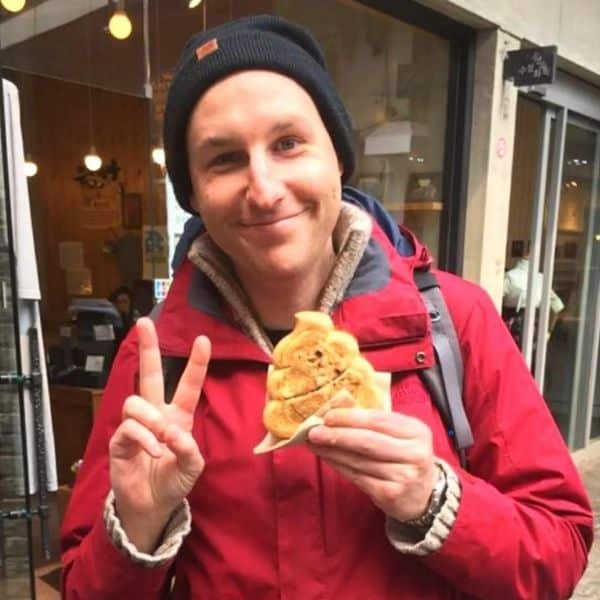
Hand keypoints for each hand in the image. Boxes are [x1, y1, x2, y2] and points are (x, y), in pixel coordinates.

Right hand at [109, 317, 210, 551]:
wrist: (152, 507)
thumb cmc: (174, 482)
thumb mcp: (193, 468)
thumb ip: (189, 450)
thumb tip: (172, 432)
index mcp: (178, 416)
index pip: (188, 385)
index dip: (196, 363)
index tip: (203, 340)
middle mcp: (156, 414)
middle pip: (150, 374)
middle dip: (148, 348)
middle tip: (144, 323)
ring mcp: (136, 426)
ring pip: (135, 402)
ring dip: (151, 419)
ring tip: (162, 438)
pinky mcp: (119, 441)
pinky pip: (128, 428)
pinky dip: (144, 438)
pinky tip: (154, 451)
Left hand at [307, 396, 438, 522]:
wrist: (425, 494)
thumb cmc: (405, 455)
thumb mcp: (400, 434)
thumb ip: (374, 420)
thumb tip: (337, 407)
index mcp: (417, 431)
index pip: (379, 420)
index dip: (351, 417)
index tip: (328, 415)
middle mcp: (414, 453)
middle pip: (368, 441)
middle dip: (338, 435)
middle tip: (314, 431)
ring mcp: (404, 476)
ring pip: (360, 461)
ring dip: (333, 451)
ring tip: (315, 443)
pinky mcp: (391, 494)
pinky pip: (358, 477)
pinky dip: (339, 466)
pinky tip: (327, 458)